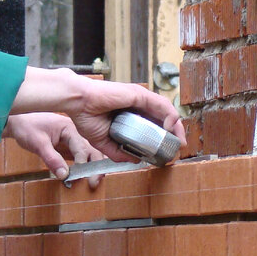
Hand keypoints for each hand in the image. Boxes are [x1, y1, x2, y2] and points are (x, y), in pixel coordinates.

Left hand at [2, 112, 104, 183]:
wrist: (17, 123)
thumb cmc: (26, 128)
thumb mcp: (38, 143)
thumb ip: (52, 159)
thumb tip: (64, 175)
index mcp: (70, 128)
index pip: (81, 147)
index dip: (82, 163)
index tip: (79, 176)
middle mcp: (75, 133)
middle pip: (91, 150)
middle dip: (95, 166)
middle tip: (94, 182)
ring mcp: (72, 140)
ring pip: (89, 154)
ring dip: (92, 167)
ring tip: (94, 181)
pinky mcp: (67, 147)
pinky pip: (79, 157)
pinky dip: (84, 167)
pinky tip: (86, 177)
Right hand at [10, 68, 185, 162]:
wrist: (77, 103)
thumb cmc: (86, 116)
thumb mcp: (103, 141)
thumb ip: (118, 152)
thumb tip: (135, 161)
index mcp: (129, 114)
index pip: (152, 125)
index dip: (162, 137)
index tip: (166, 151)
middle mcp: (137, 105)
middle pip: (163, 119)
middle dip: (173, 134)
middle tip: (177, 149)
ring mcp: (140, 98)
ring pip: (166, 112)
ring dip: (176, 127)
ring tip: (179, 142)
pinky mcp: (139, 94)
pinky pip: (161, 105)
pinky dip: (169, 116)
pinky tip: (171, 129)